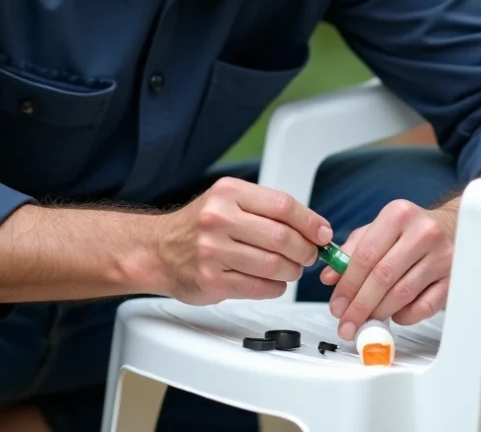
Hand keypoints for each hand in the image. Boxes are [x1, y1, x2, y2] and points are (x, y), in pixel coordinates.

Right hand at [154, 176, 333, 305]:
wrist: (157, 249)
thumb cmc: (199, 226)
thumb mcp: (229, 201)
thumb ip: (267, 210)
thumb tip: (314, 228)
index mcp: (229, 193)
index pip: (283, 205)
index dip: (310, 222)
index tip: (323, 234)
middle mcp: (219, 218)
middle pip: (282, 237)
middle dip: (305, 250)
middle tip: (309, 255)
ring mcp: (213, 250)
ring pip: (273, 265)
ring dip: (292, 271)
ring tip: (291, 269)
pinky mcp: (210, 280)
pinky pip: (258, 287)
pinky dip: (274, 287)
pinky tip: (272, 282)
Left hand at [319, 198, 456, 340]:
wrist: (453, 227)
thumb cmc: (410, 230)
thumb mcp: (378, 230)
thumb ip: (351, 252)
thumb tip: (329, 277)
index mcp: (398, 215)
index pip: (366, 255)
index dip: (347, 285)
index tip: (337, 306)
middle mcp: (423, 232)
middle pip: (383, 276)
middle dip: (360, 305)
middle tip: (347, 323)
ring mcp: (442, 256)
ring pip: (403, 293)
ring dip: (380, 313)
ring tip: (366, 322)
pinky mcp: (454, 278)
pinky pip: (425, 306)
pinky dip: (406, 316)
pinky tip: (395, 315)